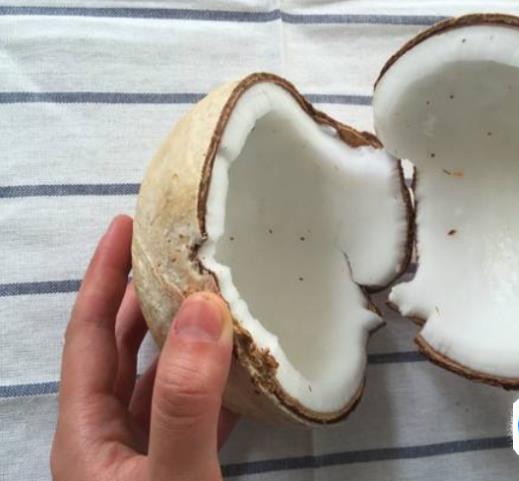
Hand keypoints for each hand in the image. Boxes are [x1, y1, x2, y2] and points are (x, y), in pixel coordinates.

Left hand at [51, 215, 236, 480]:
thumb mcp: (173, 475)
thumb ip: (183, 400)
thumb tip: (203, 310)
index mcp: (86, 431)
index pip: (87, 333)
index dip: (104, 277)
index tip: (125, 225)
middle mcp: (107, 437)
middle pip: (119, 350)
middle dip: (142, 298)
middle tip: (175, 253)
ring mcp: (143, 455)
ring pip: (158, 379)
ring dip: (183, 339)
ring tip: (213, 298)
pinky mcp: (177, 470)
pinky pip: (191, 411)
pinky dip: (214, 384)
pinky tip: (243, 368)